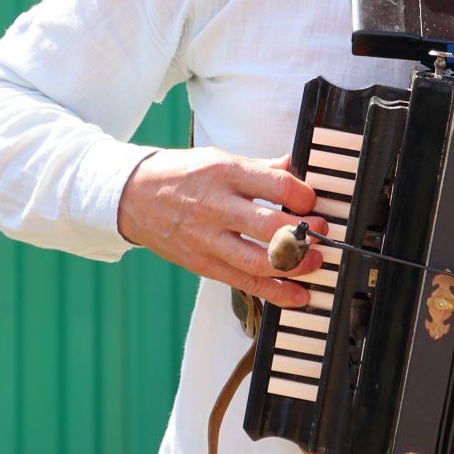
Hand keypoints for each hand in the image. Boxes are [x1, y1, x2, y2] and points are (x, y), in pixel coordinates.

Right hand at [116, 147, 324, 307]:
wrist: (131, 197)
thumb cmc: (180, 175)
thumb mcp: (220, 159)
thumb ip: (260, 167)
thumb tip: (295, 166)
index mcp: (225, 173)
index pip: (277, 184)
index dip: (305, 195)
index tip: (313, 200)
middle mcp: (217, 207)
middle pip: (271, 226)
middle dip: (305, 232)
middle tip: (322, 231)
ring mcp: (208, 239)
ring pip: (259, 260)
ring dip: (295, 265)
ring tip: (315, 261)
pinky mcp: (203, 264)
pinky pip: (243, 282)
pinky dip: (274, 292)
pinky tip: (296, 295)